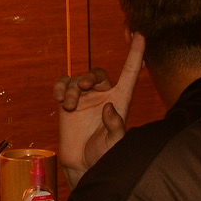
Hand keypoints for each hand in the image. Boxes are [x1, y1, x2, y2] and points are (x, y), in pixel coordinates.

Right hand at [57, 33, 143, 184]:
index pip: (130, 73)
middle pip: (98, 74)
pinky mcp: (68, 103)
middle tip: (83, 87)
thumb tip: (108, 107)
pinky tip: (59, 98)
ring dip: (72, 89)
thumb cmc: (104, 156)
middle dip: (89, 77)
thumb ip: (116, 126)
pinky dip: (60, 87)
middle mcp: (103, 97)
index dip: (136, 54)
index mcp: (120, 101)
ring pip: (78, 80)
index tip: (141, 34)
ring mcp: (85, 99)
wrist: (82, 165)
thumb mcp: (115, 143)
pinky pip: (63, 84)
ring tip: (68, 105)